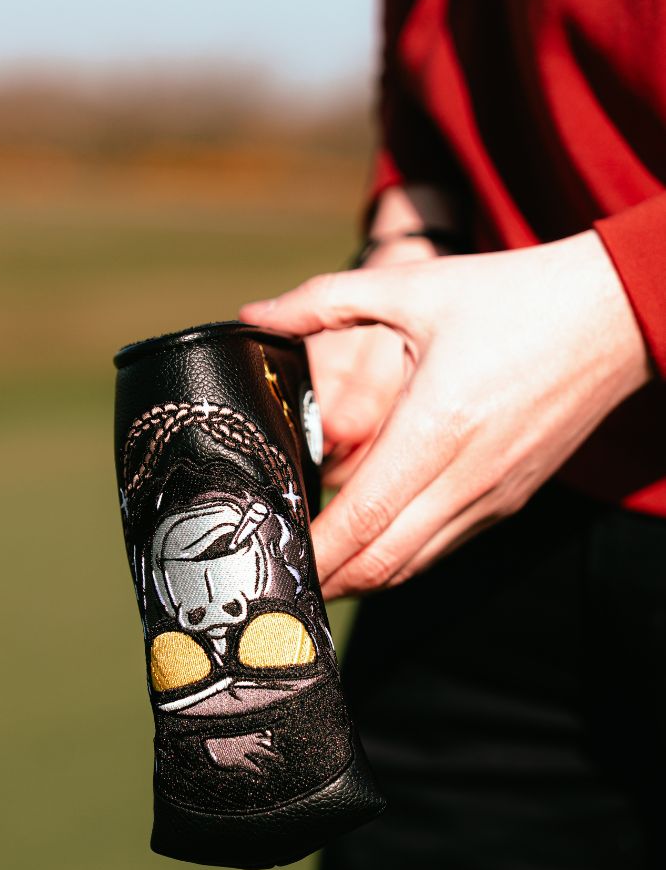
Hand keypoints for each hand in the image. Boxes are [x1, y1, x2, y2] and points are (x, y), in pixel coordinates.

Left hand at [241, 231, 650, 597]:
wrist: (613, 316)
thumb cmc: (515, 298)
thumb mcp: (414, 289)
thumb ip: (325, 301)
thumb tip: (256, 313)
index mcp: (437, 427)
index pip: (363, 519)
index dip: (315, 552)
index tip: (272, 558)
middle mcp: (466, 477)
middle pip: (383, 562)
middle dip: (327, 580)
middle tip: (278, 576)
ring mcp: (492, 497)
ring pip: (414, 565)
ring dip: (362, 578)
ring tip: (314, 573)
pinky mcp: (508, 502)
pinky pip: (443, 547)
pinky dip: (400, 558)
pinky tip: (370, 545)